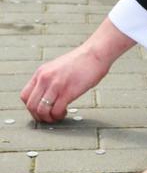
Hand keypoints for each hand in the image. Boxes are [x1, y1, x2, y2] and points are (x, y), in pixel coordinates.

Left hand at [20, 18, 134, 122]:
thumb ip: (49, 80)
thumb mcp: (57, 68)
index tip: (41, 110)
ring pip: (41, 111)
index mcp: (41, 72)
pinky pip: (56, 111)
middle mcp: (45, 78)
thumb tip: (46, 96)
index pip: (24, 96)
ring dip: (49, 118)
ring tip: (58, 115)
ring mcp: (56, 85)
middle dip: (39, 116)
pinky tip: (66, 111)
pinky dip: (59, 115)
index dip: (31, 107)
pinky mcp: (68, 91)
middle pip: (31, 106)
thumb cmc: (81, 61)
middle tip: (49, 117)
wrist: (95, 54)